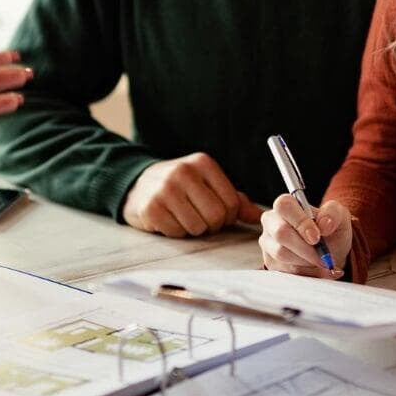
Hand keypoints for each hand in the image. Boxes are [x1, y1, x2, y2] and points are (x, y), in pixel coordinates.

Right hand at [121, 153, 262, 236]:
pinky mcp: (151, 208)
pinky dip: (176, 232)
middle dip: (212, 225)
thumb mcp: (207, 184)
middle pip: (216, 216)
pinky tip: (169, 219)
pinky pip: (177, 233)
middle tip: (201, 219)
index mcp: (203, 163)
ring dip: (193, 230)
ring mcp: (165, 189)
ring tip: (183, 217)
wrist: (137, 185)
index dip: (228, 216)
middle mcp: (184, 172)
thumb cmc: (180, 187)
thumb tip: (259, 217)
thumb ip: (234, 199)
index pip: (231, 202)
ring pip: (197, 227)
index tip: (217, 214)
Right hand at [259, 196, 352, 278]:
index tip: (317, 238)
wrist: (329, 252)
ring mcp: (268, 243)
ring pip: (281, 254)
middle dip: (305, 248)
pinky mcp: (270, 262)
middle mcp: (272, 222)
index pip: (285, 206)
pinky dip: (306, 273)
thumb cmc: (331, 231)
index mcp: (286, 205)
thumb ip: (333, 214)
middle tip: (323, 257)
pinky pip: (284, 270)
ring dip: (307, 262)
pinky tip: (317, 270)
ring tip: (323, 263)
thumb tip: (324, 224)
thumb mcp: (339, 217)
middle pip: (280, 233)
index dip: (300, 222)